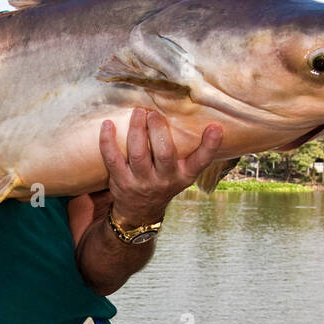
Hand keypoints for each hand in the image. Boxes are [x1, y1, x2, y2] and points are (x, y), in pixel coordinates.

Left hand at [99, 109, 223, 226]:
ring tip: (138, 112)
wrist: (140, 212)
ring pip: (138, 153)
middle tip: (153, 113)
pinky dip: (108, 141)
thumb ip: (188, 150)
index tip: (215, 127)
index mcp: (184, 175)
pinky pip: (112, 159)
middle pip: (164, 153)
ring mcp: (142, 182)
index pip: (201, 162)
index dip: (210, 145)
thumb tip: (189, 111)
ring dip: (137, 129)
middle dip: (158, 129)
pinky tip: (107, 124)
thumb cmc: (163, 181)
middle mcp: (165, 180)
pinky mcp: (121, 181)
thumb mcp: (181, 172)